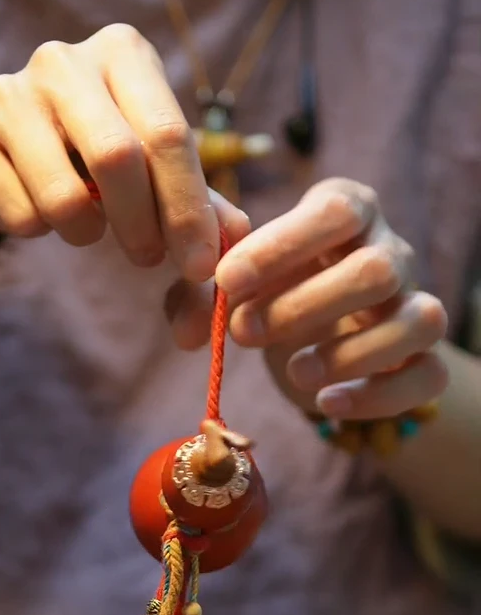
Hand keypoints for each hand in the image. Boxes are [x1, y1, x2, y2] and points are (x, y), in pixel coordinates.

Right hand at [0, 26, 248, 277]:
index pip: (170, 135)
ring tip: (88, 228)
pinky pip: (19, 214)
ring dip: (85, 233)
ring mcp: (6, 92)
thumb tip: (237, 240)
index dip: (189, 210)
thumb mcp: (149, 168)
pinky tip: (37, 213)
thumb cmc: (88, 156)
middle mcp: (63, 60)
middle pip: (119, 159)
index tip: (201, 268)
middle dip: (143, 226)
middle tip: (149, 258)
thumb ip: (196, 201)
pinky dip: (38, 232)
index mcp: (122, 55)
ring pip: (64, 195)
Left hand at [169, 178, 448, 419]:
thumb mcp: (234, 286)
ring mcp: (415, 305)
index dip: (280, 246)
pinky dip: (377, 395)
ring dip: (348, 353)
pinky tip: (328, 402)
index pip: (333, 213)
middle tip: (242, 333)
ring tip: (294, 372)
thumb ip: (199, 298)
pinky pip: (427, 377)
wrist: (321, 338)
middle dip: (303, 306)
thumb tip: (187, 334)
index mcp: (347, 214)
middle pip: (374, 270)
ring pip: (416, 321)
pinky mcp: (426, 359)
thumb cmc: (274, 293)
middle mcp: (391, 253)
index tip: (226, 281)